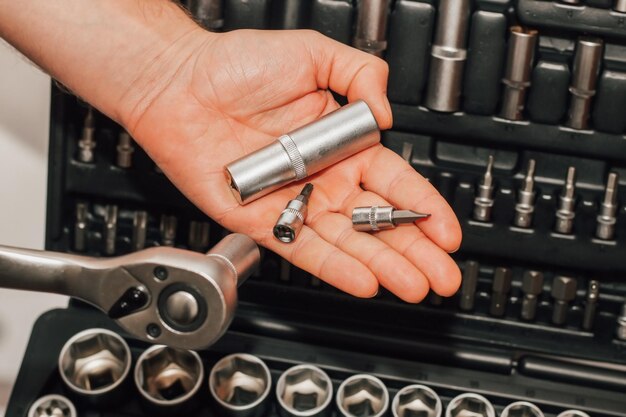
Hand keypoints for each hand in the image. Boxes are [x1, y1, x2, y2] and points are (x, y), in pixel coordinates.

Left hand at [126, 29, 461, 301]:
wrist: (180, 85)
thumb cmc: (237, 65)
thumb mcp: (314, 52)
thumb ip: (362, 75)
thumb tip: (386, 113)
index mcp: (343, 143)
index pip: (395, 183)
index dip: (425, 208)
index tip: (447, 231)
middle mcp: (324, 177)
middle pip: (378, 222)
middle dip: (415, 250)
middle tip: (443, 275)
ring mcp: (296, 201)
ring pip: (348, 243)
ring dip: (384, 266)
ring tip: (415, 286)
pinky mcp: (264, 221)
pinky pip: (304, 249)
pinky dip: (334, 267)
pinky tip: (364, 281)